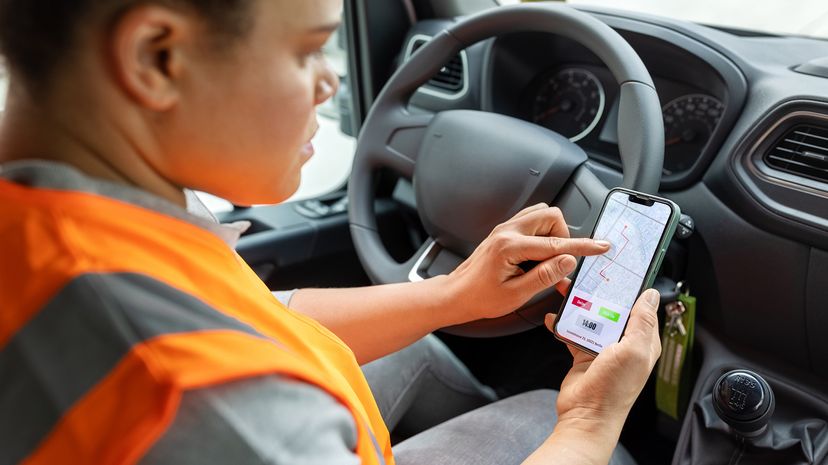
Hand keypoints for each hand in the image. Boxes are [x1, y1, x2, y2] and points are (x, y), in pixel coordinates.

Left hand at [445, 203, 610, 322]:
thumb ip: (544, 276)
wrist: (457, 295)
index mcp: (510, 247)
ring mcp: (505, 229)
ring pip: (542, 215)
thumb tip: (567, 261)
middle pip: (550, 216)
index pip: (555, 244)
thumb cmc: (480, 297)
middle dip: (563, 236)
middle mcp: (507, 232)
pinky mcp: (504, 232)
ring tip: (545, 260)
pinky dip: (542, 235)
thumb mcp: (516, 294)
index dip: (582, 246)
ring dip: (552, 234)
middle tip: (558, 261)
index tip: (600, 246)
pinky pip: (531, 222)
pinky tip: (536, 257)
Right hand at [545, 288, 661, 426]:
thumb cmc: (613, 390)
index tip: (619, 272)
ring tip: (565, 291)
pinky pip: (574, 332)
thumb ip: (642, 321)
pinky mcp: (583, 354)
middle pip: (613, 310)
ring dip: (579, 305)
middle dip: (599, 293)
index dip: (631, 289)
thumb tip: (651, 295)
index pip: (640, 308)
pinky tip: (553, 317)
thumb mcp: (633, 351)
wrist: (585, 415)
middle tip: (586, 277)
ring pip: (592, 318)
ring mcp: (603, 349)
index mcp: (643, 342)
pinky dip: (563, 324)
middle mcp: (624, 344)